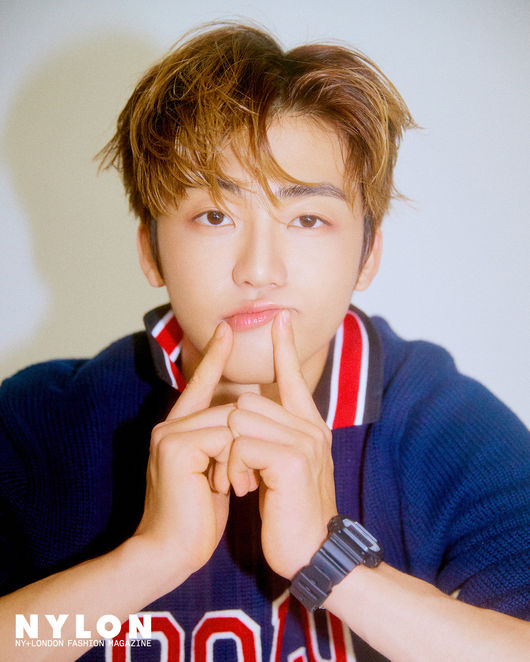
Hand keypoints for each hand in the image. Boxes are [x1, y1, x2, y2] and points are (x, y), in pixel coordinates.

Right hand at [134, 321, 233, 580]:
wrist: (170, 553)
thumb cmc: (196, 518)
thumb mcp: (213, 473)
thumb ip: (220, 445)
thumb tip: (242, 423)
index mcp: (178, 430)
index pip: (200, 385)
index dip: (214, 358)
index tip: (226, 329)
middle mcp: (169, 426)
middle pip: (225, 407)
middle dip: (245, 441)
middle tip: (238, 484)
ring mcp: (169, 434)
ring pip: (228, 422)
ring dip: (240, 457)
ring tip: (231, 491)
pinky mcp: (175, 447)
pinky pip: (224, 438)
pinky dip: (233, 463)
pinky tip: (221, 489)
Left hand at [227, 310, 336, 578]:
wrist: (311, 552)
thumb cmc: (289, 512)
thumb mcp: (281, 467)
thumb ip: (272, 435)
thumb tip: (245, 411)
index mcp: (308, 426)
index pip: (292, 378)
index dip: (283, 348)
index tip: (279, 319)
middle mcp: (310, 427)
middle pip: (248, 401)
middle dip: (230, 436)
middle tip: (237, 473)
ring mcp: (305, 441)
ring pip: (241, 418)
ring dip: (230, 455)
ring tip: (242, 483)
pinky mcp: (292, 459)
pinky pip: (242, 443)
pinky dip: (234, 467)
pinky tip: (246, 490)